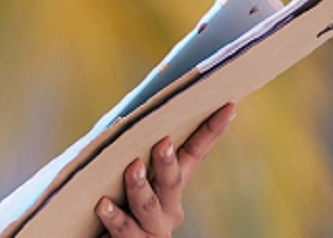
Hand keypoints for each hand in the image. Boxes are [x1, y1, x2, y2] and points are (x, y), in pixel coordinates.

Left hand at [96, 104, 235, 236]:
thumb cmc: (112, 199)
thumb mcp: (122, 174)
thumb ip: (129, 150)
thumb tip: (125, 116)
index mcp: (170, 186)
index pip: (194, 153)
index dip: (210, 131)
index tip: (228, 106)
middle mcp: (168, 208)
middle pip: (172, 182)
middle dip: (168, 162)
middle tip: (163, 142)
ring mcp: (152, 229)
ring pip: (148, 206)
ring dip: (140, 186)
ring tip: (132, 168)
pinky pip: (124, 230)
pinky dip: (114, 216)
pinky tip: (103, 204)